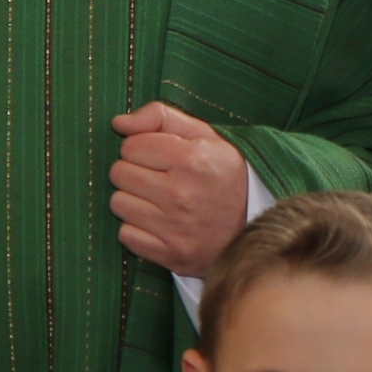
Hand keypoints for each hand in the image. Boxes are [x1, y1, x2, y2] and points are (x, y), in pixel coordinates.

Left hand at [109, 102, 251, 277]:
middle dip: (134, 172)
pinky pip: (125, 234)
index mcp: (192, 159)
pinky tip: (158, 223)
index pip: (130, 146)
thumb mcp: (204, 136)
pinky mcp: (169, 254)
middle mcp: (181, 194)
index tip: (158, 156)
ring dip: (132, 200)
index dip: (141, 148)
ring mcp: (174, 227)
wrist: (253, 227)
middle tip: (158, 178)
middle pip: (119, 173)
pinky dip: (136, 229)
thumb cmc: (224, 175)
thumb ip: (160, 117)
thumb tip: (119, 122)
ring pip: (118, 203)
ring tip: (157, 200)